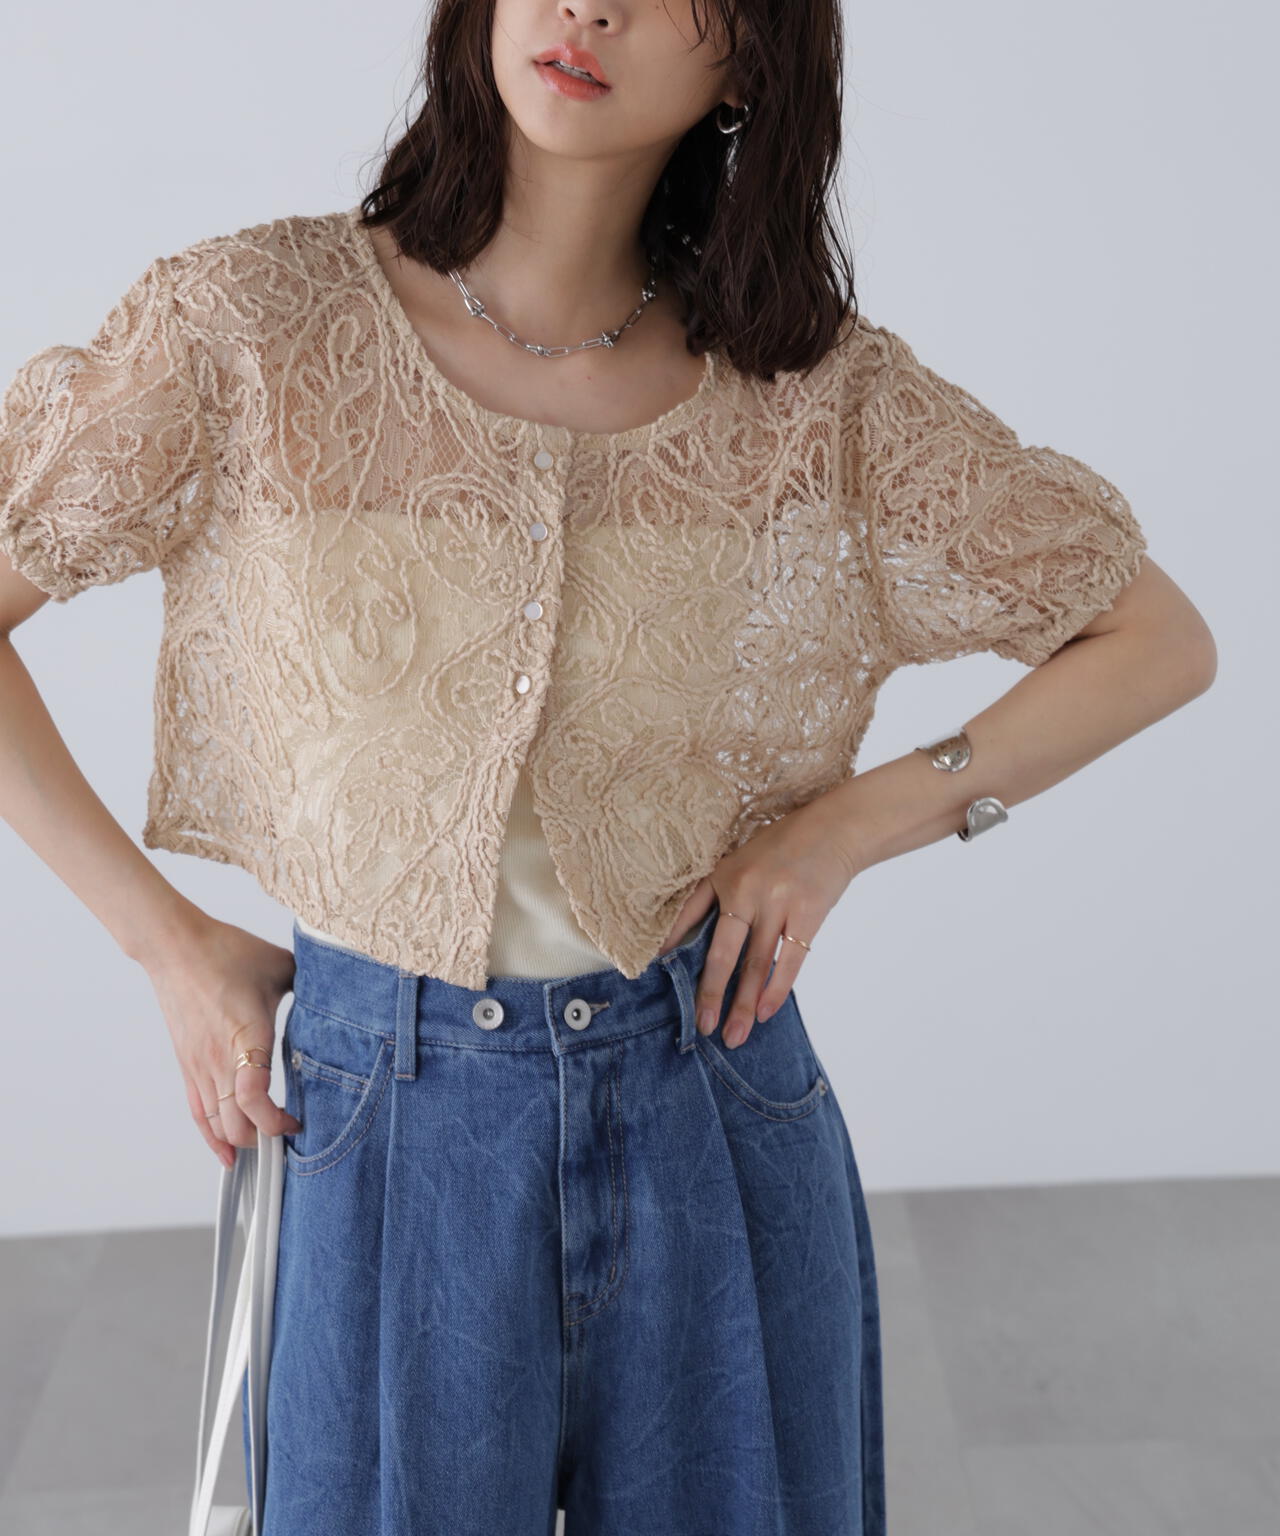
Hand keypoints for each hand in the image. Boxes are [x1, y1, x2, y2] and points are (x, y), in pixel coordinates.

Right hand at [143, 912, 300, 1169]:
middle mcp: (220, 1058)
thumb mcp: (282, 965)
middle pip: (235, 1123)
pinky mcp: (187, 1065)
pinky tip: (227, 1155)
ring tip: (267, 1147)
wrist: (176, 946)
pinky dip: (212, 1138)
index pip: (254, 1096)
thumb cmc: (225, 952)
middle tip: (288, 1133)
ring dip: (243, 1141)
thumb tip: (337, 991)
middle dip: (264, 1138)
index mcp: (247, 1034)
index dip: (275, 1120)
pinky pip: (198, 1113)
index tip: (297, 1121)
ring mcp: (200, 1065)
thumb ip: (312, 983)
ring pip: (217, 1124)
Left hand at [655, 791, 864, 1050]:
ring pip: (756, 964)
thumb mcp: (742, 858)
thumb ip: (722, 894)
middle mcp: (745, 890)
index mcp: (722, 875)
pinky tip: (767, 1013)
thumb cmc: (785, 846)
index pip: (689, 916)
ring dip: (744, 1004)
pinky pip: (789, 961)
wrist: (835, 828)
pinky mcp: (807, 912)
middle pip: (722, 952)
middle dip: (710, 993)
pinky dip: (777, 990)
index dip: (671, 945)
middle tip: (702, 1026)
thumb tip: (700, 942)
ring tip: (734, 1035)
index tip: (654, 975)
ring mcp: (777, 903)